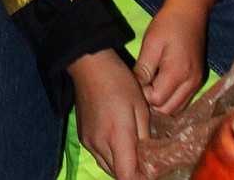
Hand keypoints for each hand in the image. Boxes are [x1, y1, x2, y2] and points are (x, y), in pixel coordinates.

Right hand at [69, 47, 148, 179]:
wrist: (89, 65)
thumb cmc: (119, 82)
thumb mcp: (140, 108)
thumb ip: (145, 138)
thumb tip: (151, 164)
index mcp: (117, 138)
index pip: (127, 178)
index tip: (151, 174)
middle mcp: (100, 145)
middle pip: (118, 176)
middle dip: (133, 173)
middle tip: (146, 163)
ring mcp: (89, 142)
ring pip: (108, 168)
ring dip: (121, 166)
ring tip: (133, 153)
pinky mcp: (83, 137)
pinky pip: (99, 157)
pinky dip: (110, 157)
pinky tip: (118, 143)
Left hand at [132, 0, 219, 114]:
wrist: (190, 11)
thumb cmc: (168, 24)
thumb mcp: (151, 43)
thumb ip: (143, 69)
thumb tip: (134, 89)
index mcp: (178, 72)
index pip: (157, 100)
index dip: (144, 95)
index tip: (137, 81)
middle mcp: (191, 83)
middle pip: (168, 110)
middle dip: (152, 103)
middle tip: (142, 85)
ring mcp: (197, 83)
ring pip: (177, 109)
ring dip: (162, 104)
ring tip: (150, 86)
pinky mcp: (198, 81)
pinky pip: (184, 101)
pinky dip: (172, 100)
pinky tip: (161, 87)